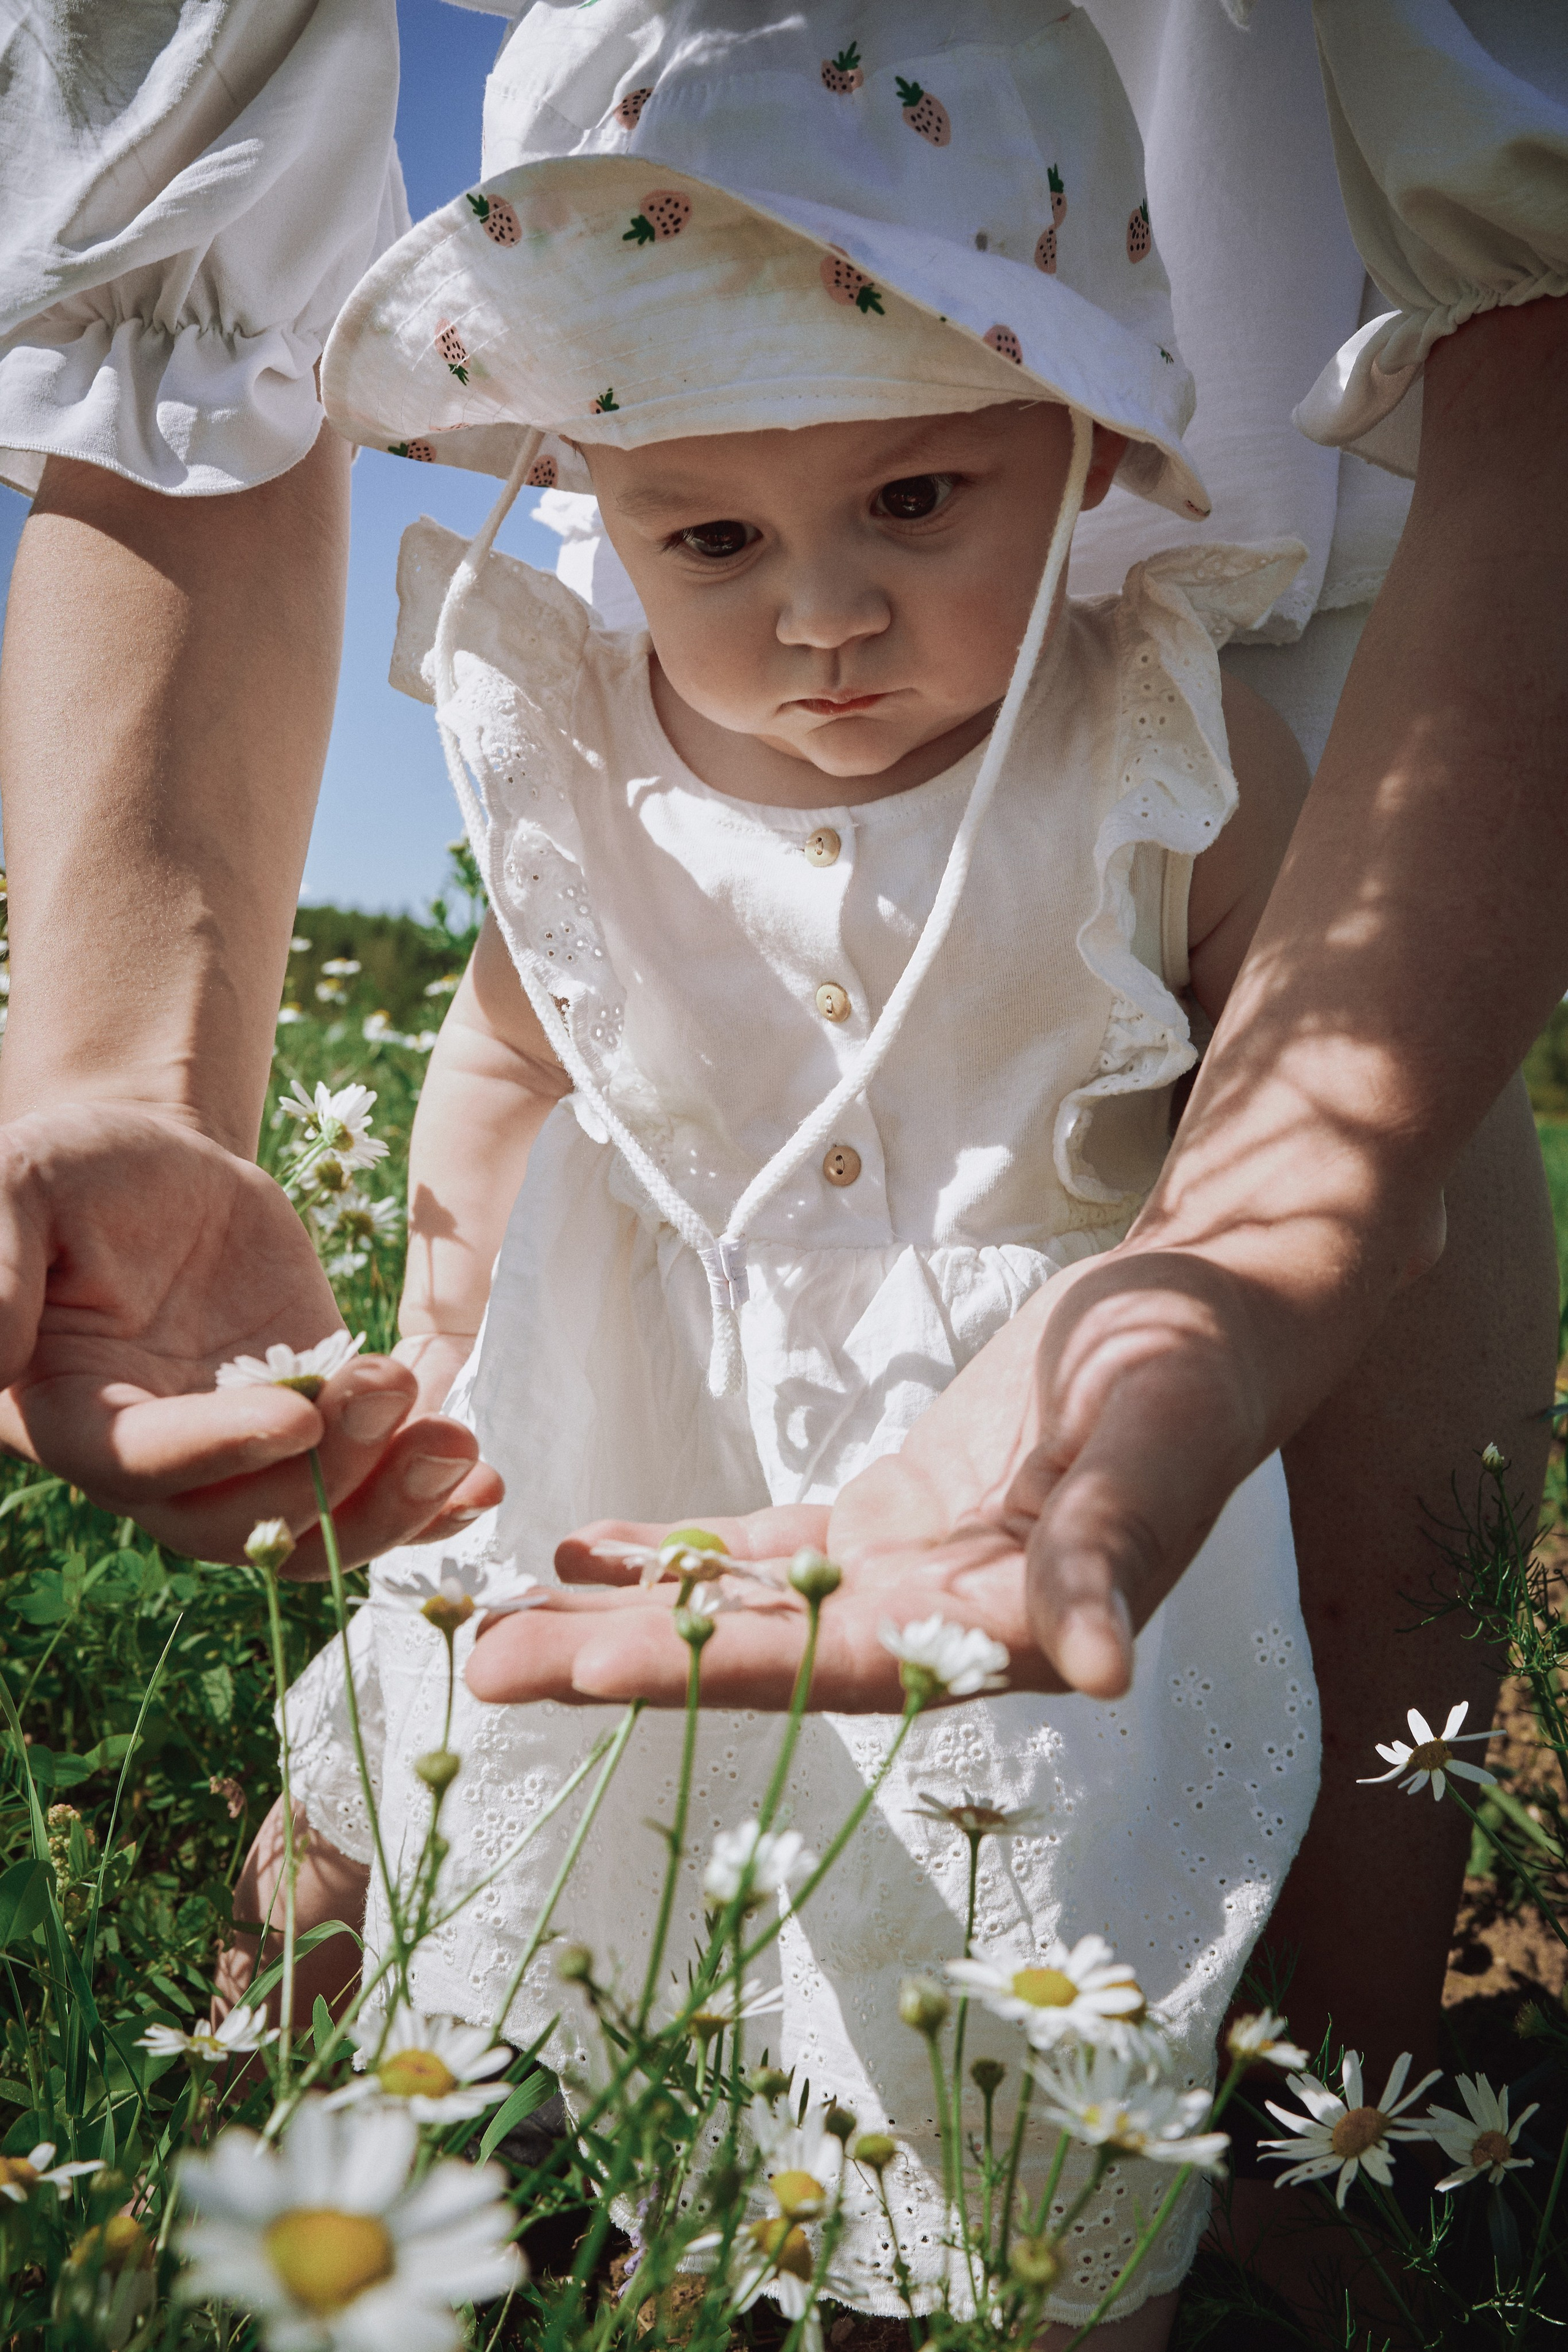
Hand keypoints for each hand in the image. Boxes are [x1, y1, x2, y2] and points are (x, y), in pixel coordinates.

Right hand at [0, 1106, 501, 1569]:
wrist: (156, 1165)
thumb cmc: (71, 1169)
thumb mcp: (19, 1187)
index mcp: (73, 1415)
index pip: (140, 1463)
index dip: (219, 1450)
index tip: (298, 1410)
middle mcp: (157, 1463)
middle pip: (240, 1524)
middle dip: (328, 1480)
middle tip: (395, 1396)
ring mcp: (242, 1454)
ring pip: (314, 1529)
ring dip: (391, 1503)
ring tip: (456, 1445)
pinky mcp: (314, 1428)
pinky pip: (367, 1493)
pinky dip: (425, 1499)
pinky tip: (481, 1480)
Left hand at [466, 1245, 1277, 1711]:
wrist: (1206, 1314)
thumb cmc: (1191, 1374)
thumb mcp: (1156, 1448)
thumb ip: (1112, 1557)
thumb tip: (1100, 1672)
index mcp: (1004, 1636)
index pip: (833, 1663)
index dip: (705, 1667)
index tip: (581, 1670)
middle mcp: (939, 1630)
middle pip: (758, 1652)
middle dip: (619, 1658)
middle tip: (478, 1660)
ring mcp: (906, 1578)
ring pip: (744, 1608)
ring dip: (625, 1613)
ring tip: (497, 1615)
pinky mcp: (890, 1522)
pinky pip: (768, 1551)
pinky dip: (679, 1553)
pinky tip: (586, 1544)